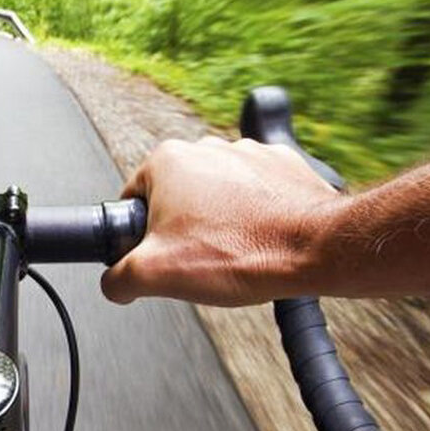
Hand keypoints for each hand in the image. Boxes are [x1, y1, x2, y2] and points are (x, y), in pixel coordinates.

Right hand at [101, 137, 340, 305]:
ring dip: (218, 222)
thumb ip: (118, 279)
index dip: (138, 236)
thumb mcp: (155, 276)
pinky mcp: (281, 165)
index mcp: (167, 161)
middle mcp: (206, 147)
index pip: (131, 201)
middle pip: (174, 197)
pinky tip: (258, 240)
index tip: (157, 256)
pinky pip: (254, 193)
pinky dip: (253, 215)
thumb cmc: (241, 252)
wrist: (315, 248)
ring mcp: (247, 152)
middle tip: (197, 260)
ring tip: (232, 253)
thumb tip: (115, 283)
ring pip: (215, 195)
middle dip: (180, 229)